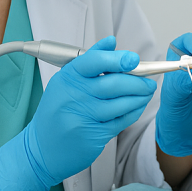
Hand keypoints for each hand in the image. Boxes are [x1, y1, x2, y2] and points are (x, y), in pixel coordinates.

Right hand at [0, 36, 156, 190]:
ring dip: (139, 97)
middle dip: (137, 81)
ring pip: (121, 104)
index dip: (117, 59)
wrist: (41, 148)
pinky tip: (137, 106)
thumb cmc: (58, 110)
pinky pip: (121, 121)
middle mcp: (73, 96)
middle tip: (149, 80)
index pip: (94, 62)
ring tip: (146, 92)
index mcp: (67, 78)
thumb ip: (91, 60)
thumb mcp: (66, 81)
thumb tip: (112, 41)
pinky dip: (134, 112)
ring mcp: (83, 117)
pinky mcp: (93, 136)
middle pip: (113, 84)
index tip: (134, 59)